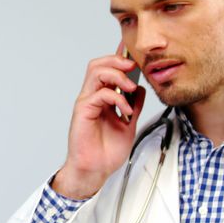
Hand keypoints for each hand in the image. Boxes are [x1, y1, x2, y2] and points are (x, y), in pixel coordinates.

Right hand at [53, 43, 145, 198]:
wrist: (95, 170)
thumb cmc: (106, 151)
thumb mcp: (128, 124)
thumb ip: (134, 106)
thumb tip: (140, 89)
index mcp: (102, 98)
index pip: (108, 69)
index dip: (119, 57)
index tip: (134, 53)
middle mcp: (92, 97)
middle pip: (98, 64)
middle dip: (118, 60)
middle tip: (134, 67)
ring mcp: (86, 102)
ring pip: (96, 72)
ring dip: (117, 75)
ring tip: (130, 87)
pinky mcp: (83, 111)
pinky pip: (99, 94)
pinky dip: (117, 98)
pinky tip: (125, 109)